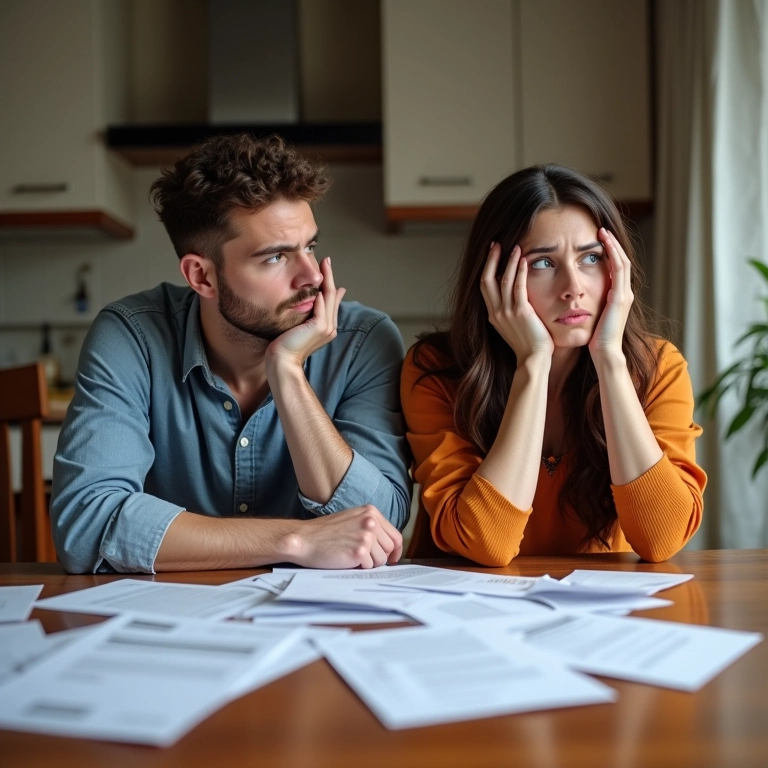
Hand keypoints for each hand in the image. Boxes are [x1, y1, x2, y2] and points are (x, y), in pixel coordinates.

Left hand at [266, 258, 345, 372]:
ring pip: (329, 297)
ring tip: (324, 264)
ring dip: (327, 279)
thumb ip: (304, 315)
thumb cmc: (285, 346)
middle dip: (329, 276)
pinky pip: (322, 305)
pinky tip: (317, 280)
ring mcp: (327, 328)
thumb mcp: (297, 326)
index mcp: (326, 327)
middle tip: (327, 260)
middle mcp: (330, 327)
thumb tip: (308, 302)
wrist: (283, 361)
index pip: (331, 301)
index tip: (326, 270)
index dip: (330, 284)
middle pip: (332, 296)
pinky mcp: (320, 327)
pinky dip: (321, 292)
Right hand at [284, 505, 402, 568]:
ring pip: (382, 559)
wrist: (305, 539)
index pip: (395, 535)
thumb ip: (371, 527)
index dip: (395, 550)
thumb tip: (389, 545)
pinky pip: (369, 566)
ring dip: (369, 563)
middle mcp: (371, 521)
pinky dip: (359, 567)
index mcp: (371, 512)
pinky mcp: (359, 551)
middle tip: (364, 558)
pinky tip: (346, 559)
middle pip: (391, 548)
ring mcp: (366, 536)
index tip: (392, 558)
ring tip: (352, 557)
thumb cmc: (326, 532)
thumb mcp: (352, 519)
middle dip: (380, 557)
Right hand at [480, 242, 553, 361]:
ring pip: (503, 280)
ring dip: (508, 262)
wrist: (533, 359)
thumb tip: (512, 299)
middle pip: (487, 280)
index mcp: (492, 315)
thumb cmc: (528, 345)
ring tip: (515, 247)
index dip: (487, 268)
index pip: (484, 286)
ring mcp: (507, 312)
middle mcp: (496, 312)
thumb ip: (509, 312)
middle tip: (496, 244)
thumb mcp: (512, 327)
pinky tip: (524, 260)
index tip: (492, 254)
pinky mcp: (521, 313)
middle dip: (491, 260)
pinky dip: (520, 271)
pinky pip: (518, 287)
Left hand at [588, 228, 632, 362]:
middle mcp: (624, 293)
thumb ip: (588, 304)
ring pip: (622, 261)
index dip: (609, 253)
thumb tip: (573, 297)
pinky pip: (618, 269)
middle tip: (601, 230)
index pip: (615, 269)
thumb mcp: (591, 317)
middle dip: (612, 245)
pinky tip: (604, 244)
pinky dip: (612, 255)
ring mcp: (625, 294)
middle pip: (622, 261)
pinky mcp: (620, 297)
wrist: (604, 353)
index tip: (597, 241)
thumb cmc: (594, 340)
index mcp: (618, 297)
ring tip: (603, 232)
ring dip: (613, 245)